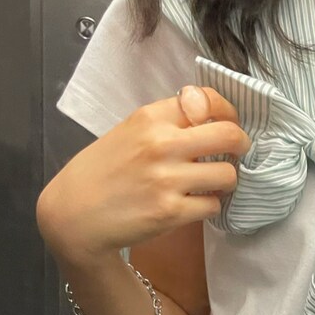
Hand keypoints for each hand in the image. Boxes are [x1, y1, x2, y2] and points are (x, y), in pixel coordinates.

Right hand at [37, 87, 251, 262]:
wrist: (74, 213)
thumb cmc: (103, 171)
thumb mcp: (129, 131)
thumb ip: (167, 122)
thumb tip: (207, 114)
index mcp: (150, 117)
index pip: (207, 101)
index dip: (227, 113)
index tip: (228, 124)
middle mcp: (161, 144)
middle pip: (229, 135)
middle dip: (240, 145)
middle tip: (235, 154)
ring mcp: (167, 180)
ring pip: (228, 175)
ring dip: (226, 181)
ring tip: (212, 183)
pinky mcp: (171, 212)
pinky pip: (213, 205)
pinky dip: (209, 206)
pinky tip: (195, 203)